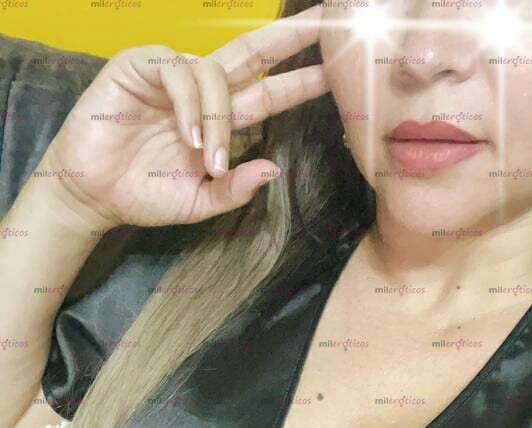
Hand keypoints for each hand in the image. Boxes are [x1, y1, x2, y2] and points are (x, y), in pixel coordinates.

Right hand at [40, 5, 328, 230]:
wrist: (94, 196)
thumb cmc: (144, 195)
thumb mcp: (199, 202)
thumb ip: (235, 190)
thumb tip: (273, 169)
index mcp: (219, 118)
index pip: (269, 92)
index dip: (301, 80)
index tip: (337, 71)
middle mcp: (200, 89)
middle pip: (254, 53)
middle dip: (290, 37)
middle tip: (326, 21)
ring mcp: (171, 73)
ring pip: (215, 72)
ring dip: (218, 117)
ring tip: (207, 158)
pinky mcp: (139, 65)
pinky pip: (177, 71)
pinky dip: (189, 104)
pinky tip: (186, 135)